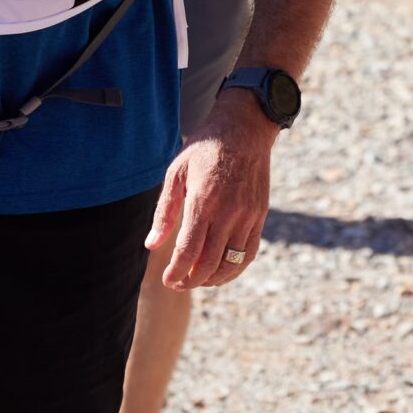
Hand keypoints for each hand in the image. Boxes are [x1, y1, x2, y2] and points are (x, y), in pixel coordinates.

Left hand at [147, 89, 277, 289]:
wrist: (244, 129)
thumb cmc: (204, 149)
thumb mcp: (176, 173)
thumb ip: (164, 211)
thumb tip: (152, 244)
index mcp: (202, 201)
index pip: (188, 251)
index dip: (176, 272)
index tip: (167, 280)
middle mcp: (227, 212)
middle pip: (209, 263)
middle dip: (191, 280)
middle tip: (178, 282)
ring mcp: (247, 215)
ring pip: (231, 262)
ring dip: (213, 279)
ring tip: (198, 280)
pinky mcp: (260, 215)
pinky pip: (249, 252)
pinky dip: (235, 268)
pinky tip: (221, 272)